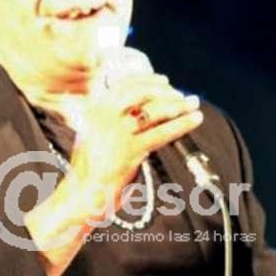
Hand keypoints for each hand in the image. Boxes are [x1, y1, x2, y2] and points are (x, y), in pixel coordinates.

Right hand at [64, 73, 201, 214]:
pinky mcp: (129, 151)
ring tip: (192, 104)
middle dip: (164, 91)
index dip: (147, 80)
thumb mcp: (92, 135)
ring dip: (178, 105)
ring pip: (153, 111)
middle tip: (181, 95)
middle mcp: (103, 117)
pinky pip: (161, 133)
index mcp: (93, 110)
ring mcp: (116, 133)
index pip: (123, 85)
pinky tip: (194, 119)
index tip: (164, 81)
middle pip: (140, 93)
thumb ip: (112, 120)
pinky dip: (182, 124)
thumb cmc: (89, 169)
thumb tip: (144, 108)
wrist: (82, 194)